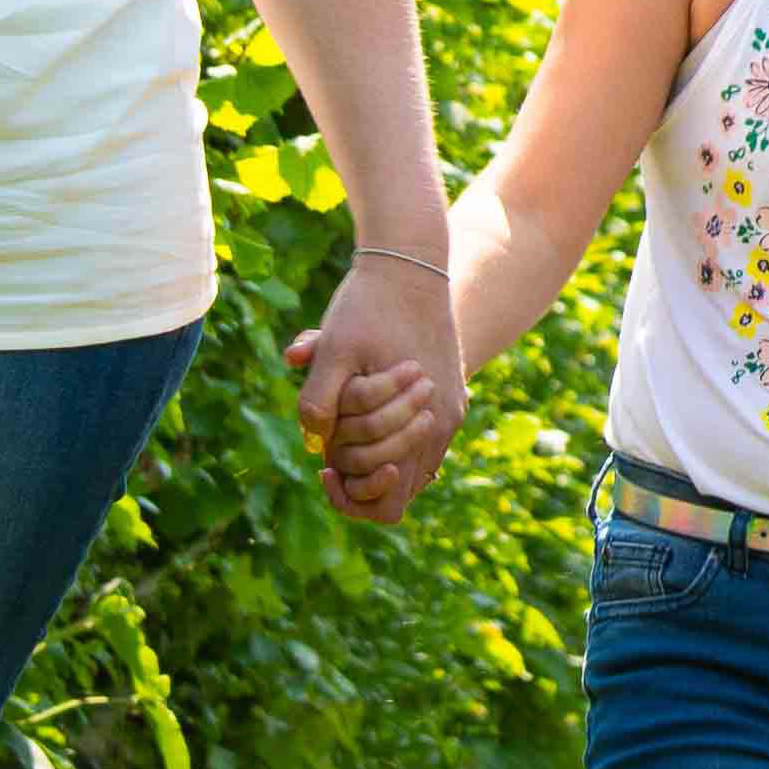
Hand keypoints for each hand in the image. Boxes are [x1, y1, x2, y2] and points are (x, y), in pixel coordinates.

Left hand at [288, 252, 464, 525]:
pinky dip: (391, 437)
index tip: (324, 466)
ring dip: (373, 454)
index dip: (351, 497)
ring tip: (345, 421)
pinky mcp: (452, 397)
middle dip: (357, 473)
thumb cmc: (369, 305)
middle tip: (331, 441)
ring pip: (409, 466)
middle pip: (397, 492)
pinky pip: (420, 441)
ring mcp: (450, 413)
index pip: (388, 506)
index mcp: (422, 425)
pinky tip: (365, 408)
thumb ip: (318, 399)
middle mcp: (443, 427)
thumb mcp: (334, 348)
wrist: (412, 262)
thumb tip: (315, 440)